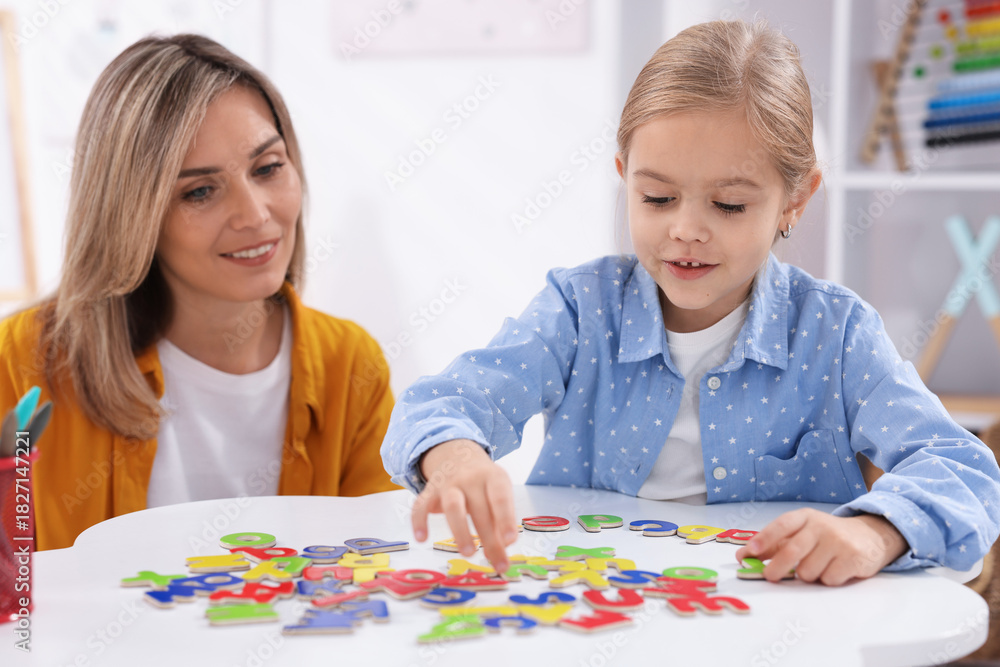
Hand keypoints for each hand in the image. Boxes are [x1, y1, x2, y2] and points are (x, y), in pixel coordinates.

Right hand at [412, 439, 517, 572]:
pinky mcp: (429, 491)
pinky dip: (419, 521)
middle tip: (498, 564)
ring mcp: (448, 484)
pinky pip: (420, 505)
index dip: (505, 519)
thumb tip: (501, 551)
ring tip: (468, 553)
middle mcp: (470, 478)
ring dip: (461, 531)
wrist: (457, 456)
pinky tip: (422, 539)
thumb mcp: (497, 495)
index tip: (510, 541)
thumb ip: (500, 521)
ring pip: (453, 506)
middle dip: (488, 538)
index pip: (500, 497)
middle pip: (479, 509)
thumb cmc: (484, 485)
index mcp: (493, 477)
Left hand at [735, 509, 907, 585]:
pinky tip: (835, 569)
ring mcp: (839, 542)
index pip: (782, 525)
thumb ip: (774, 544)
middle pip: (792, 551)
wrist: (870, 536)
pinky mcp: (853, 558)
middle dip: (776, 568)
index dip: (764, 539)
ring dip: (808, 575)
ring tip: (818, 566)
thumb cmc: (827, 537)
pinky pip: (828, 579)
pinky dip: (827, 580)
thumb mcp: (802, 532)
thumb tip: (743, 555)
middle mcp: (822, 526)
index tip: (748, 552)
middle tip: (769, 576)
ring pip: (809, 571)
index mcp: (805, 517)